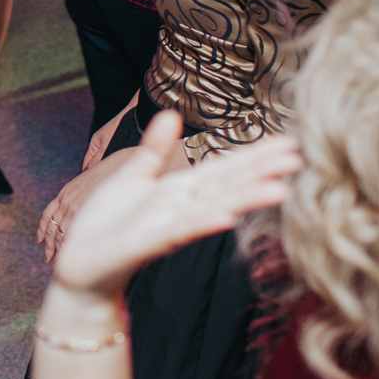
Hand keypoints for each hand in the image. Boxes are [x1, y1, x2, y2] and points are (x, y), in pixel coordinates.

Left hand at [51, 111, 301, 296]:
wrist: (80, 266)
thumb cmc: (107, 224)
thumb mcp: (132, 177)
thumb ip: (154, 149)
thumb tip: (171, 112)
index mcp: (179, 191)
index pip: (224, 169)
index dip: (254, 155)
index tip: (289, 144)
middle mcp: (180, 209)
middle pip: (227, 186)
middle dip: (261, 173)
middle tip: (298, 159)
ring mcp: (166, 228)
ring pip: (212, 209)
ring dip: (244, 200)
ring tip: (279, 190)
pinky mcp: (144, 245)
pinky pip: (177, 232)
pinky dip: (201, 224)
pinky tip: (225, 216)